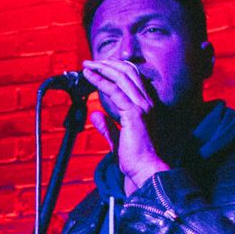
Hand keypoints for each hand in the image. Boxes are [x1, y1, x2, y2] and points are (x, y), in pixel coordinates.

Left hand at [81, 57, 169, 190]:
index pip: (134, 78)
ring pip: (121, 77)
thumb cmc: (135, 159)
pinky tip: (88, 76)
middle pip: (128, 72)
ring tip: (87, 65)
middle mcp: (147, 103)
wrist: (146, 171)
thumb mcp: (118, 140)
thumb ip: (107, 126)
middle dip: (108, 64)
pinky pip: (114, 90)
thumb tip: (95, 115)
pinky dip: (99, 80)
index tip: (100, 67)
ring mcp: (142, 106)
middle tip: (90, 62)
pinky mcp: (134, 113)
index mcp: (147, 107)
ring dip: (102, 68)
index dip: (116, 69)